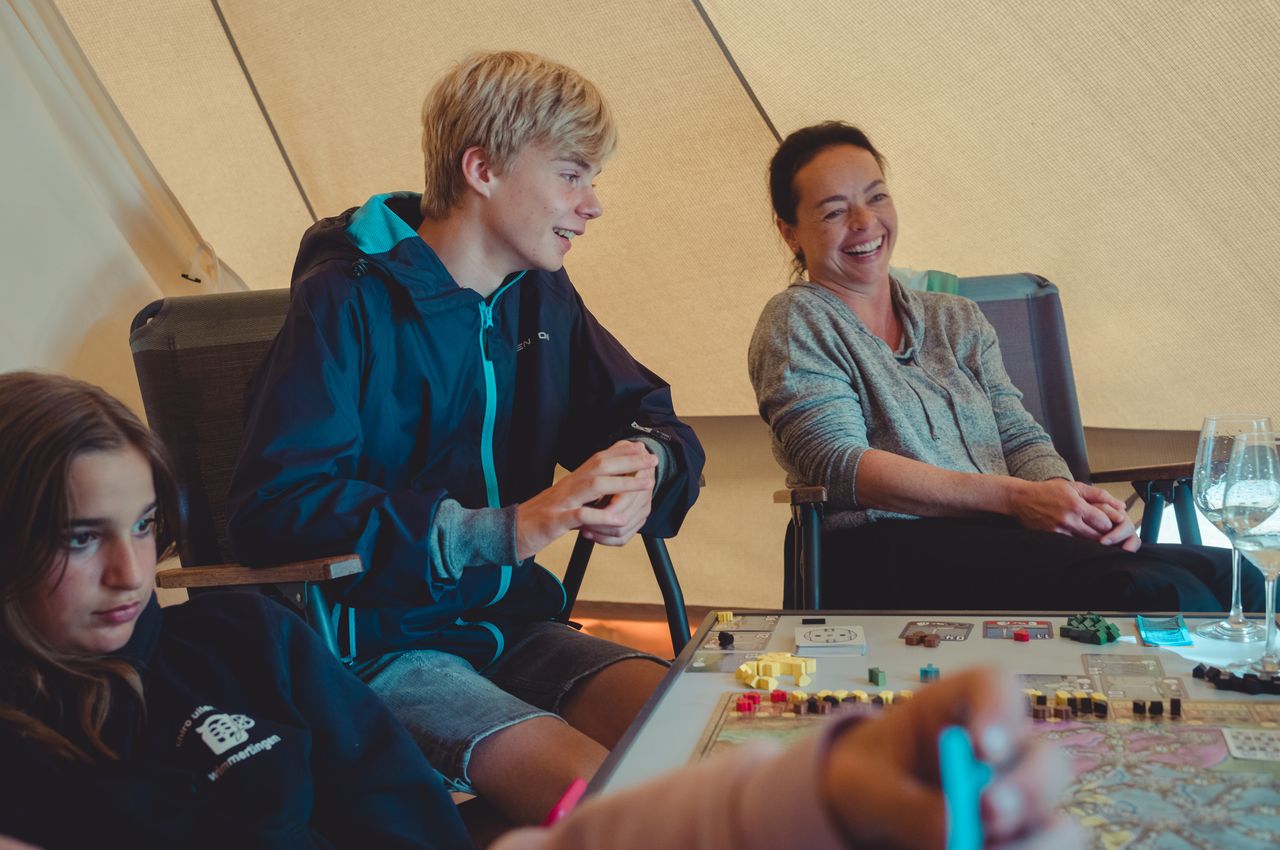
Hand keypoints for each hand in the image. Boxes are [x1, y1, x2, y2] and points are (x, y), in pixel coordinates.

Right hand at [515, 441, 656, 559]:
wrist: (510, 531)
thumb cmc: (541, 518)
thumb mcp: (566, 501)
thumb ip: (586, 493)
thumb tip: (608, 486)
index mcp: (571, 481)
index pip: (599, 459)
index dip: (622, 452)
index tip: (643, 448)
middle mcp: (567, 486)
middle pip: (600, 465)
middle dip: (629, 461)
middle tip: (652, 460)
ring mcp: (560, 502)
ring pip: (593, 485)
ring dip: (622, 483)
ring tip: (644, 484)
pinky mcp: (554, 521)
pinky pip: (578, 516)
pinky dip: (599, 516)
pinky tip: (618, 519)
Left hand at [823, 668, 1079, 849]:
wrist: (867, 818)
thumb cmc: (866, 785)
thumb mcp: (862, 787)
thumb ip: (901, 803)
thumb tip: (954, 831)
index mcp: (961, 709)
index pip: (996, 688)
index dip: (998, 712)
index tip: (982, 747)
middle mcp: (1006, 754)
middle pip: (1046, 759)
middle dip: (1026, 788)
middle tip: (988, 811)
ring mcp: (1021, 805)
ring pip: (1059, 822)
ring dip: (1033, 843)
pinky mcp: (1025, 844)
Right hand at [1008, 479, 1113, 540]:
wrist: (1021, 499)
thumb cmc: (1048, 491)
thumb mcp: (1074, 487)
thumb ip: (1099, 495)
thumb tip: (1121, 505)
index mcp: (1077, 505)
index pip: (1104, 523)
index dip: (1109, 524)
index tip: (1108, 523)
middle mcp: (1068, 520)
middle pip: (1097, 536)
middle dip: (1104, 535)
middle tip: (1105, 533)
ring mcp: (1059, 531)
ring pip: (1085, 543)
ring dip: (1092, 542)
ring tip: (1092, 536)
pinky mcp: (1051, 538)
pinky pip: (1071, 546)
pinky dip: (1078, 544)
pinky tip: (1078, 539)